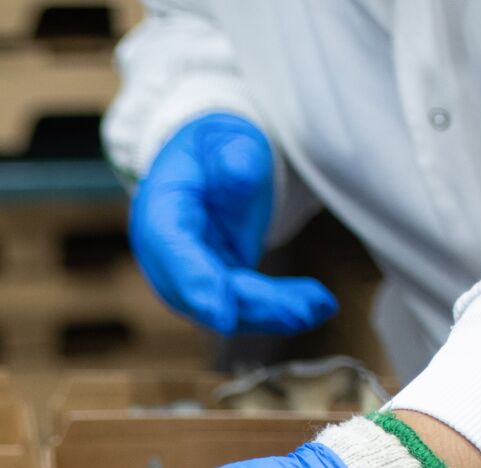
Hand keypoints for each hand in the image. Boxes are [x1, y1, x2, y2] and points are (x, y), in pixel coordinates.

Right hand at [131, 112, 337, 334]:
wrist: (209, 166)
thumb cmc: (214, 151)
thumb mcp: (222, 140)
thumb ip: (231, 157)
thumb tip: (240, 174)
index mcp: (160, 218)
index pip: (174, 257)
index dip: (197, 286)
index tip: (224, 315)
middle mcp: (168, 260)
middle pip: (204, 295)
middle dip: (252, 306)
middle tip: (303, 310)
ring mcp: (192, 279)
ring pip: (227, 308)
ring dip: (274, 314)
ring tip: (320, 305)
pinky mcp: (218, 289)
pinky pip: (246, 307)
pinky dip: (280, 310)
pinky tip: (317, 305)